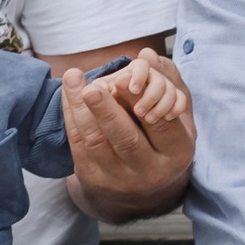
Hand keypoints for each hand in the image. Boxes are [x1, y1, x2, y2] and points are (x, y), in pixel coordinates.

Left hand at [61, 45, 194, 214]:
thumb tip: (146, 54)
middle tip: (92, 88)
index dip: (140, 103)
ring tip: (73, 79)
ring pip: (96, 142)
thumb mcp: (175, 119)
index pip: (161, 126)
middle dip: (107, 112)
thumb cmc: (161, 141)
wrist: (141, 190)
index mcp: (177, 154)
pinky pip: (78, 145)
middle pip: (127, 139)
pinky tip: (68, 94)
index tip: (122, 80)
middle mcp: (150, 172)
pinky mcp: (94, 179)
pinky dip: (71, 117)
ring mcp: (120, 180)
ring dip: (81, 109)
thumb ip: (165, 86)